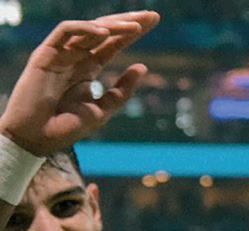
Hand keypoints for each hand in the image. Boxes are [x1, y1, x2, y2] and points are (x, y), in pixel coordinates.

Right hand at [0, 11, 159, 155]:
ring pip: (88, 30)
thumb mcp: (102, 110)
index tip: (154, 22)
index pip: (113, 44)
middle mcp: (75, 57)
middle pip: (104, 32)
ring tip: (136, 26)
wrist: (37, 139)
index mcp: (88, 69)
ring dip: (113, 25)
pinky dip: (84, 29)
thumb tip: (143, 66)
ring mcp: (60, 54)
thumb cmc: (66, 128)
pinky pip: (65, 32)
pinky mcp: (45, 55)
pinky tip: (105, 34)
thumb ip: (121, 91)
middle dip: (128, 22)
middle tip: (153, 16)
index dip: (132, 33)